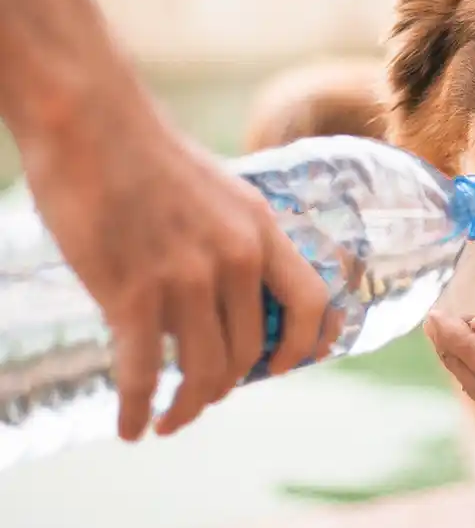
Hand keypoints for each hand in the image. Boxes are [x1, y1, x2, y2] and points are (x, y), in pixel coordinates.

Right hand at [16, 83, 332, 440]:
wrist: (89, 120)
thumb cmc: (146, 154)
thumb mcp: (219, 191)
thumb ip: (232, 239)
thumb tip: (228, 293)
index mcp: (261, 229)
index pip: (311, 302)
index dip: (305, 345)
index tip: (283, 368)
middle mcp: (235, 257)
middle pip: (250, 350)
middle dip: (228, 385)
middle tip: (203, 396)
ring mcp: (186, 277)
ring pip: (204, 371)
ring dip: (188, 407)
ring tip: (169, 420)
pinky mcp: (132, 293)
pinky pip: (145, 374)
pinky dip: (139, 410)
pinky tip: (130, 427)